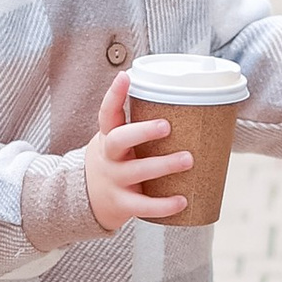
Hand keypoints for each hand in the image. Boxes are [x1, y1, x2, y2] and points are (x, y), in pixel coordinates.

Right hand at [83, 70, 198, 231]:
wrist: (87, 200)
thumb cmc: (117, 161)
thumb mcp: (118, 141)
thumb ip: (142, 126)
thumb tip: (193, 105)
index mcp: (109, 136)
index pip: (107, 112)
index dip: (114, 94)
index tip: (125, 76)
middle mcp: (109, 157)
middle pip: (119, 140)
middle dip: (142, 132)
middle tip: (166, 126)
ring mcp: (114, 181)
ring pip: (136, 171)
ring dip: (163, 165)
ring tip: (188, 160)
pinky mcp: (122, 204)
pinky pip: (142, 205)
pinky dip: (163, 205)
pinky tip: (183, 201)